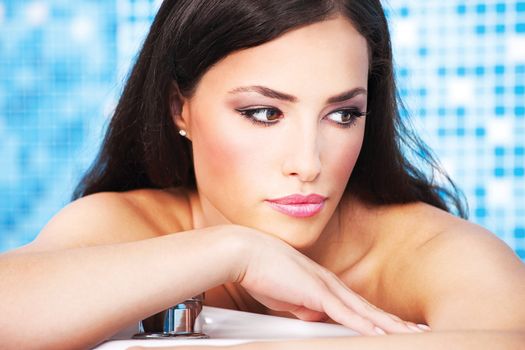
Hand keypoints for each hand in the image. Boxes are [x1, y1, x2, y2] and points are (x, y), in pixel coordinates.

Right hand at [231, 226, 428, 335]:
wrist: (247, 252)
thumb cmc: (261, 272)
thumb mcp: (286, 297)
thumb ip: (302, 306)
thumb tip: (313, 316)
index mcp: (323, 284)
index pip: (357, 306)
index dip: (378, 318)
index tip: (394, 327)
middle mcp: (330, 284)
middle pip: (369, 308)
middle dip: (394, 322)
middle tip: (418, 332)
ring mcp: (326, 287)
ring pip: (365, 311)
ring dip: (389, 325)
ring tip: (412, 335)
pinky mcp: (317, 293)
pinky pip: (347, 314)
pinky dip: (366, 325)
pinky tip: (383, 334)